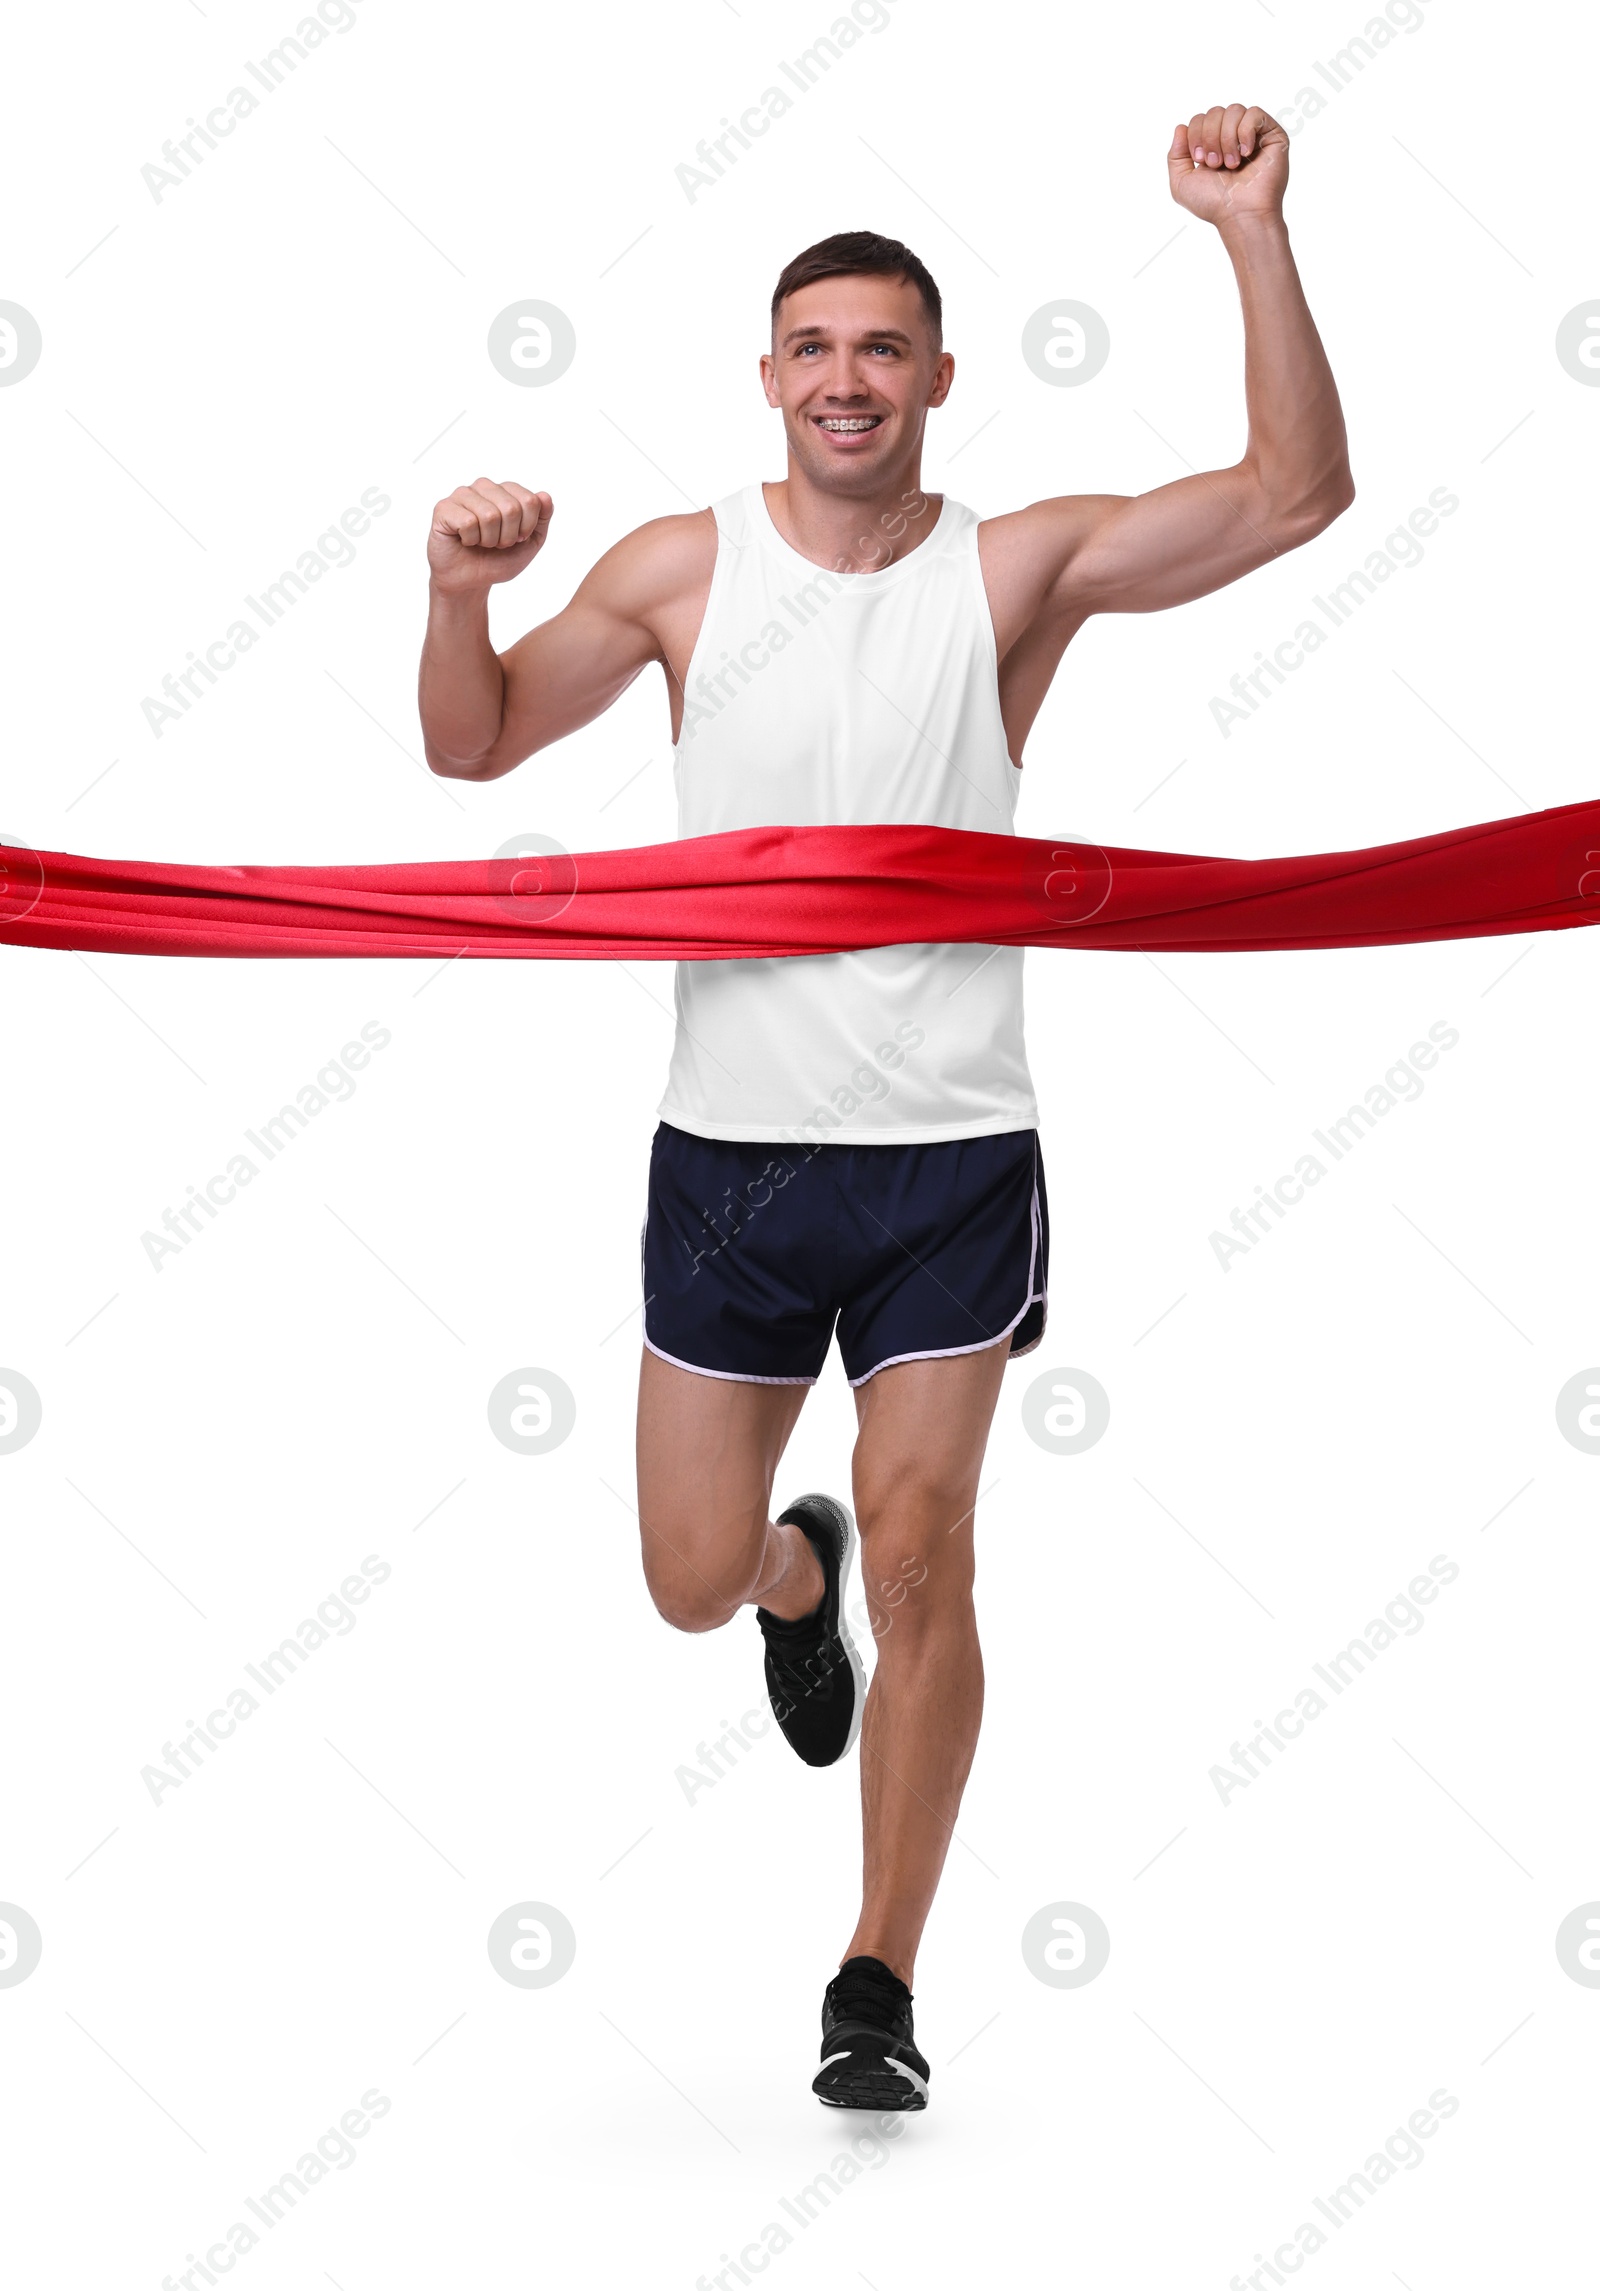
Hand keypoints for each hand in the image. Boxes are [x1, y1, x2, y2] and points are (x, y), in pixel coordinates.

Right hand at [428, 479, 551, 595]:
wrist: (469, 581)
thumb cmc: (497, 560)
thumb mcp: (530, 543)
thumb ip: (542, 519)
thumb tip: (545, 495)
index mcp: (506, 490)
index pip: (530, 501)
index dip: (527, 528)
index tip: (517, 539)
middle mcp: (484, 486)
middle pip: (511, 508)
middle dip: (508, 536)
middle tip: (496, 544)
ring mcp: (463, 494)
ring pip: (489, 515)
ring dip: (488, 540)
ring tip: (481, 542)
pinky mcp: (444, 507)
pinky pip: (468, 522)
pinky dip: (471, 541)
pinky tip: (465, 541)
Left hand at [1168, 106, 1287, 226]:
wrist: (1240, 215)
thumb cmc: (1214, 204)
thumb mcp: (1182, 184)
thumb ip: (1175, 155)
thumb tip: (1181, 126)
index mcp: (1214, 145)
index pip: (1200, 119)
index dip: (1196, 135)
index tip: (1201, 161)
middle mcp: (1233, 137)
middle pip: (1215, 111)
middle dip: (1210, 137)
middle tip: (1216, 164)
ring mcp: (1254, 135)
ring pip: (1234, 110)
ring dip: (1227, 138)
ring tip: (1232, 163)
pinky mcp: (1272, 135)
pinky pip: (1254, 113)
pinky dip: (1245, 132)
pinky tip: (1246, 153)